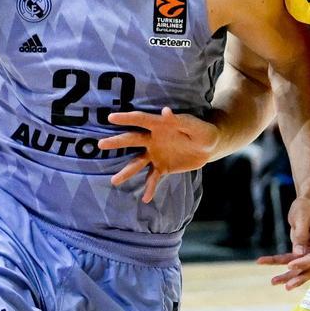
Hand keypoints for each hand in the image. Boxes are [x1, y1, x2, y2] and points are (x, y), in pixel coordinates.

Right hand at [100, 107, 219, 203]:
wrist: (209, 147)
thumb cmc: (203, 132)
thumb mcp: (196, 126)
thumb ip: (181, 121)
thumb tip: (165, 112)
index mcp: (160, 125)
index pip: (141, 120)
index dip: (126, 118)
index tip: (111, 118)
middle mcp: (153, 139)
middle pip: (132, 140)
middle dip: (116, 142)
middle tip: (100, 145)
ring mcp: (156, 154)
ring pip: (137, 163)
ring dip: (126, 171)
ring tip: (114, 181)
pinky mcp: (162, 167)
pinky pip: (153, 178)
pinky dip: (149, 188)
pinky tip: (145, 198)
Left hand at [257, 197, 309, 289]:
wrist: (307, 203)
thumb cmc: (306, 208)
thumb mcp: (302, 217)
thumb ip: (301, 235)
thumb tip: (298, 255)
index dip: (305, 263)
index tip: (291, 265)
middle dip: (298, 278)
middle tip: (287, 286)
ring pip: (300, 268)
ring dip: (287, 275)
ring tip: (273, 281)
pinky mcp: (301, 251)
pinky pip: (289, 259)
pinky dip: (277, 261)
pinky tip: (263, 261)